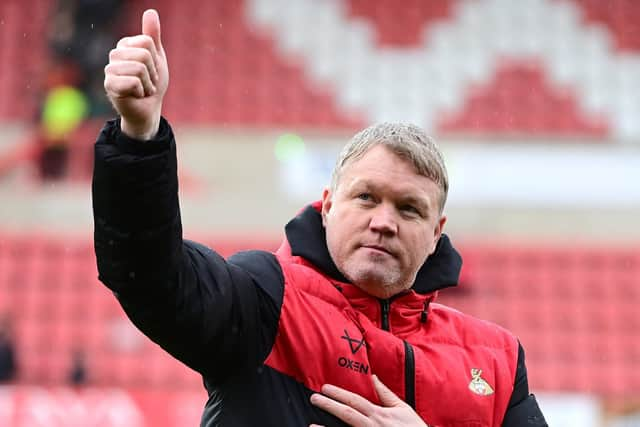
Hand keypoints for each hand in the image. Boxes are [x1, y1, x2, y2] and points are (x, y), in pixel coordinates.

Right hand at [104, 9, 168, 139]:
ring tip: (143, 90)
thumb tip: (150, 11)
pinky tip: (136, 96)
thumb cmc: (152, 84)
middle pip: (144, 54)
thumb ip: (152, 35)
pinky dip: (141, 92)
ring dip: (148, 84)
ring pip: (139, 68)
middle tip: (148, 83)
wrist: (149, 110)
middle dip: (153, 73)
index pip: (147, 42)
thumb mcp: (157, 58)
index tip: (153, 71)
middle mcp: (114, 55)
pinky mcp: (109, 86)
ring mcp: (110, 70)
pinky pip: (133, 82)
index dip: (156, 60)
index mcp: (125, 46)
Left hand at [309, 375, 428, 426]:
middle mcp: (373, 426)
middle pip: (347, 414)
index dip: (339, 393)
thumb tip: (374, 377)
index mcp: (380, 414)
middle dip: (329, 405)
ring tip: (311, 425)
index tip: (325, 388)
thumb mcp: (403, 409)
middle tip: (314, 398)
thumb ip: (386, 394)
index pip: (355, 400)